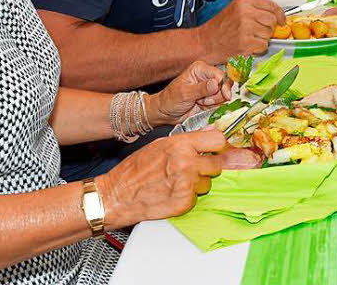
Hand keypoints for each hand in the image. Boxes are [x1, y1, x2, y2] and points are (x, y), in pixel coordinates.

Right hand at [96, 128, 225, 227]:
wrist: (118, 195)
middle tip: (194, 168)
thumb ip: (187, 140)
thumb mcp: (160, 144)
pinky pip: (197, 198)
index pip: (218, 140)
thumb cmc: (135, 170)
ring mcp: (187, 184)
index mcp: (181, 145)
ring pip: (208, 183)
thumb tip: (208, 133)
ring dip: (198, 183)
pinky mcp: (184, 203)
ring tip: (178, 181)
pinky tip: (173, 192)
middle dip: (208, 166)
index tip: (217, 150)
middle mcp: (186, 163)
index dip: (218, 146)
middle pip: (217, 164)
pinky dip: (188, 197)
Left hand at [151, 61, 232, 126]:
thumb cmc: (170, 100)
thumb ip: (201, 89)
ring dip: (213, 102)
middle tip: (204, 100)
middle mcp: (206, 77)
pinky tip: (202, 106)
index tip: (225, 95)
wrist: (165, 112)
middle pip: (224, 85)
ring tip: (199, 103)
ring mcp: (209, 88)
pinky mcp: (210, 99)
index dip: (224, 85)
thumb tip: (216, 84)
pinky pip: (219, 103)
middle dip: (217, 96)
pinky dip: (212, 107)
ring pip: (223, 95)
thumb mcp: (185, 93)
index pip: (219, 74)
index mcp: (200, 69)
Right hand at [200, 0, 284, 59]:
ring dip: (262, 39)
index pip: (272, 5)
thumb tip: (275, 15)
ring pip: (268, 34)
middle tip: (258, 32)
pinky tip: (248, 46)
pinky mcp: (245, 43)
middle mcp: (245, 12)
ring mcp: (245, 28)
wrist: (205, 42)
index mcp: (244, 2)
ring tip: (249, 38)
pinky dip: (258, 49)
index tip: (282, 21)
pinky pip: (263, 45)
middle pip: (272, 20)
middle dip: (269, 28)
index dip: (280, 14)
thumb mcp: (235, 9)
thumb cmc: (220, 28)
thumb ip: (254, 9)